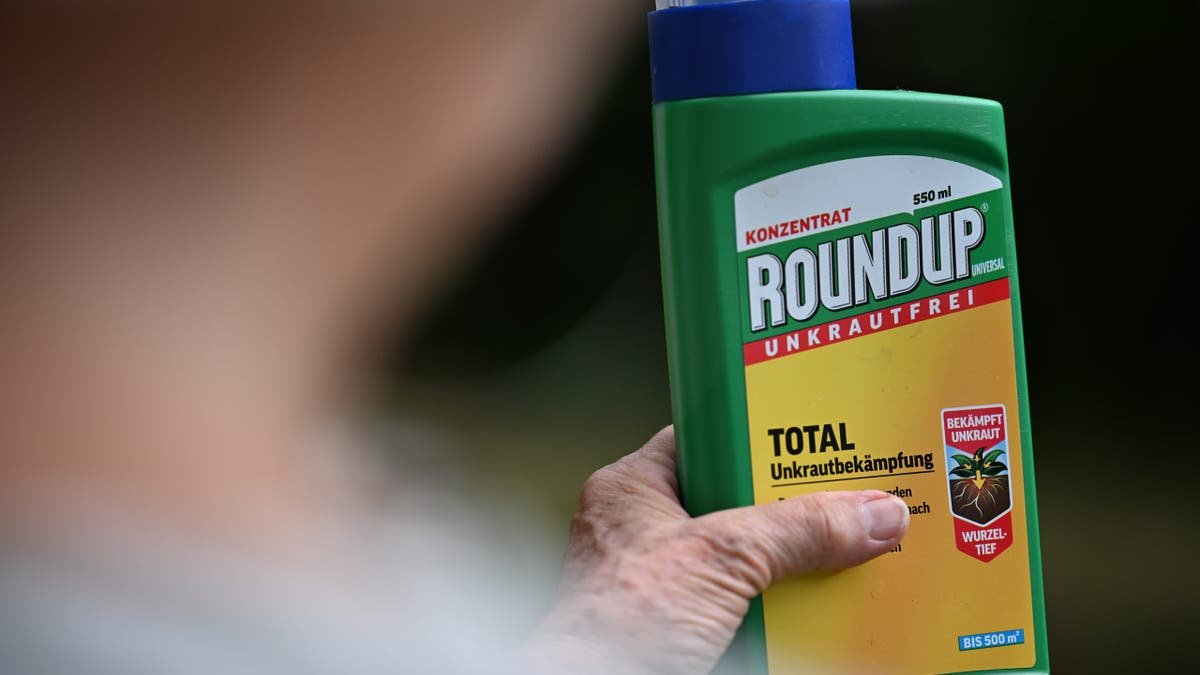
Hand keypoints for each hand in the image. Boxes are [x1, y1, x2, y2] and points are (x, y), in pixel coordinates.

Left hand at [521, 426, 908, 673]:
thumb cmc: (616, 625)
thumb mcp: (721, 559)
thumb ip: (797, 531)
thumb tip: (870, 513)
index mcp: (634, 488)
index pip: (706, 438)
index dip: (759, 434)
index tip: (817, 433)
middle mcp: (647, 530)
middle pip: (738, 501)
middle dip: (791, 508)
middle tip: (848, 502)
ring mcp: (665, 583)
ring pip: (746, 558)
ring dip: (794, 563)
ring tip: (853, 552)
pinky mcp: (684, 627)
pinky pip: (745, 605)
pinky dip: (782, 608)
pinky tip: (823, 606)